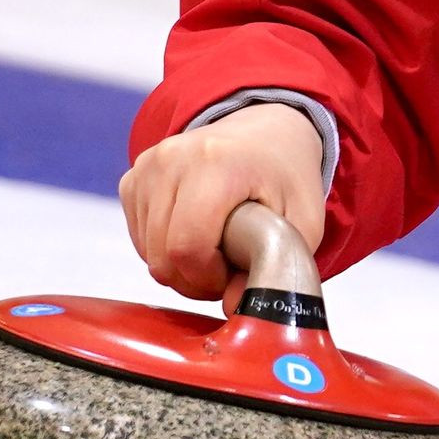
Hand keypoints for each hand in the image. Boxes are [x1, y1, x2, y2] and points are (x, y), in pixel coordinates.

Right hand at [117, 104, 326, 300]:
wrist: (265, 131)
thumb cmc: (285, 176)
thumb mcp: (304, 221)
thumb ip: (276, 268)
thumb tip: (234, 306)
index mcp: (217, 163)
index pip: (187, 246)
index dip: (208, 277)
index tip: (233, 272)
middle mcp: (174, 158)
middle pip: (162, 256)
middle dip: (193, 278)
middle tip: (225, 268)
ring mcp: (148, 165)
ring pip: (147, 252)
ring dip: (178, 265)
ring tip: (213, 248)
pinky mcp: (134, 177)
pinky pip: (138, 237)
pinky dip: (163, 248)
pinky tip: (193, 233)